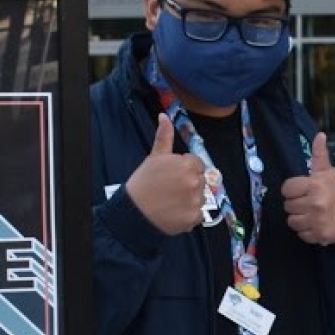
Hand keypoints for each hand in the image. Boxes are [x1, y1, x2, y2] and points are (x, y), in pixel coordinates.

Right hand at [123, 113, 206, 234]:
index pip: (197, 164)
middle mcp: (194, 182)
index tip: (172, 175)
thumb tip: (164, 116)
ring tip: (171, 200)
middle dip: (188, 183)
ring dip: (190, 199)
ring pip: (200, 197)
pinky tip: (175, 211)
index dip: (185, 169)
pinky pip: (199, 213)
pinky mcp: (195, 217)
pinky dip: (189, 214)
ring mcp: (196, 201)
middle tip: (170, 188)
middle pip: (200, 180)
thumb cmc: (143, 182)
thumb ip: (164, 137)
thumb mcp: (154, 157)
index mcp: (187, 165)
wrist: (134, 211)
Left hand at [281, 133, 334, 245]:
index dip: (293, 190)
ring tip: (311, 215)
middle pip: (288, 205)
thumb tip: (320, 135)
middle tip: (309, 203)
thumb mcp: (330, 173)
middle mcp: (315, 203)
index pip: (287, 188)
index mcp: (315, 185)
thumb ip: (319, 156)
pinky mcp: (319, 235)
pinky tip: (316, 224)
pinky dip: (306, 231)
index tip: (302, 192)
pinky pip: (300, 234)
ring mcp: (317, 220)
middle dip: (296, 205)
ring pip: (291, 221)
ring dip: (299, 219)